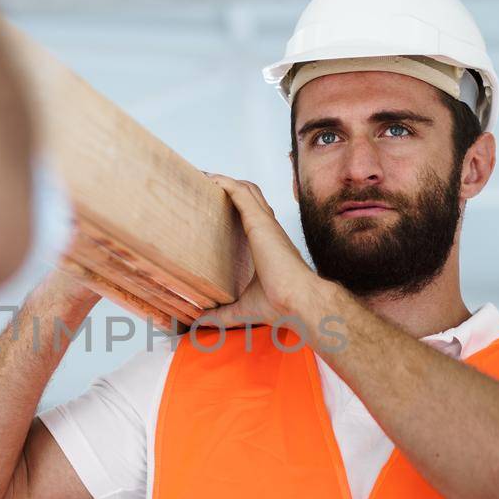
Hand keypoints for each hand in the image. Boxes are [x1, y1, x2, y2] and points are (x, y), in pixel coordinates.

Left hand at [204, 173, 322, 326]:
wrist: (298, 302)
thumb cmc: (281, 305)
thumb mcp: (241, 309)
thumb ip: (220, 314)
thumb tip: (200, 323)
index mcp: (267, 244)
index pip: (251, 216)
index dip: (236, 204)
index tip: (216, 201)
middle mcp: (267, 229)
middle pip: (249, 197)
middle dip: (229, 187)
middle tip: (206, 183)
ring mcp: (265, 223)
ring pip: (246, 190)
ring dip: (226, 180)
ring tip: (204, 175)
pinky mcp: (260, 222)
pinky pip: (240, 193)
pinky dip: (225, 182)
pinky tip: (210, 178)